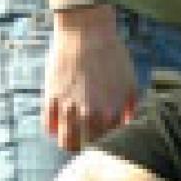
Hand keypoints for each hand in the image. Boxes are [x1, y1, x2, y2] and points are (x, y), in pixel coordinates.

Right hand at [44, 6, 137, 150]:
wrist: (86, 32)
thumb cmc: (113, 56)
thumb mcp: (131, 83)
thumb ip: (132, 109)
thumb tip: (128, 127)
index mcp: (112, 112)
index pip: (110, 144)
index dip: (109, 145)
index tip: (108, 143)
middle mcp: (89, 113)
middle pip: (87, 147)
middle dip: (90, 147)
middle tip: (90, 143)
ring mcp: (68, 106)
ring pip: (65, 142)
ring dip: (70, 143)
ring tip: (74, 139)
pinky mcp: (50, 97)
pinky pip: (48, 125)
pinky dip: (53, 130)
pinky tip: (59, 126)